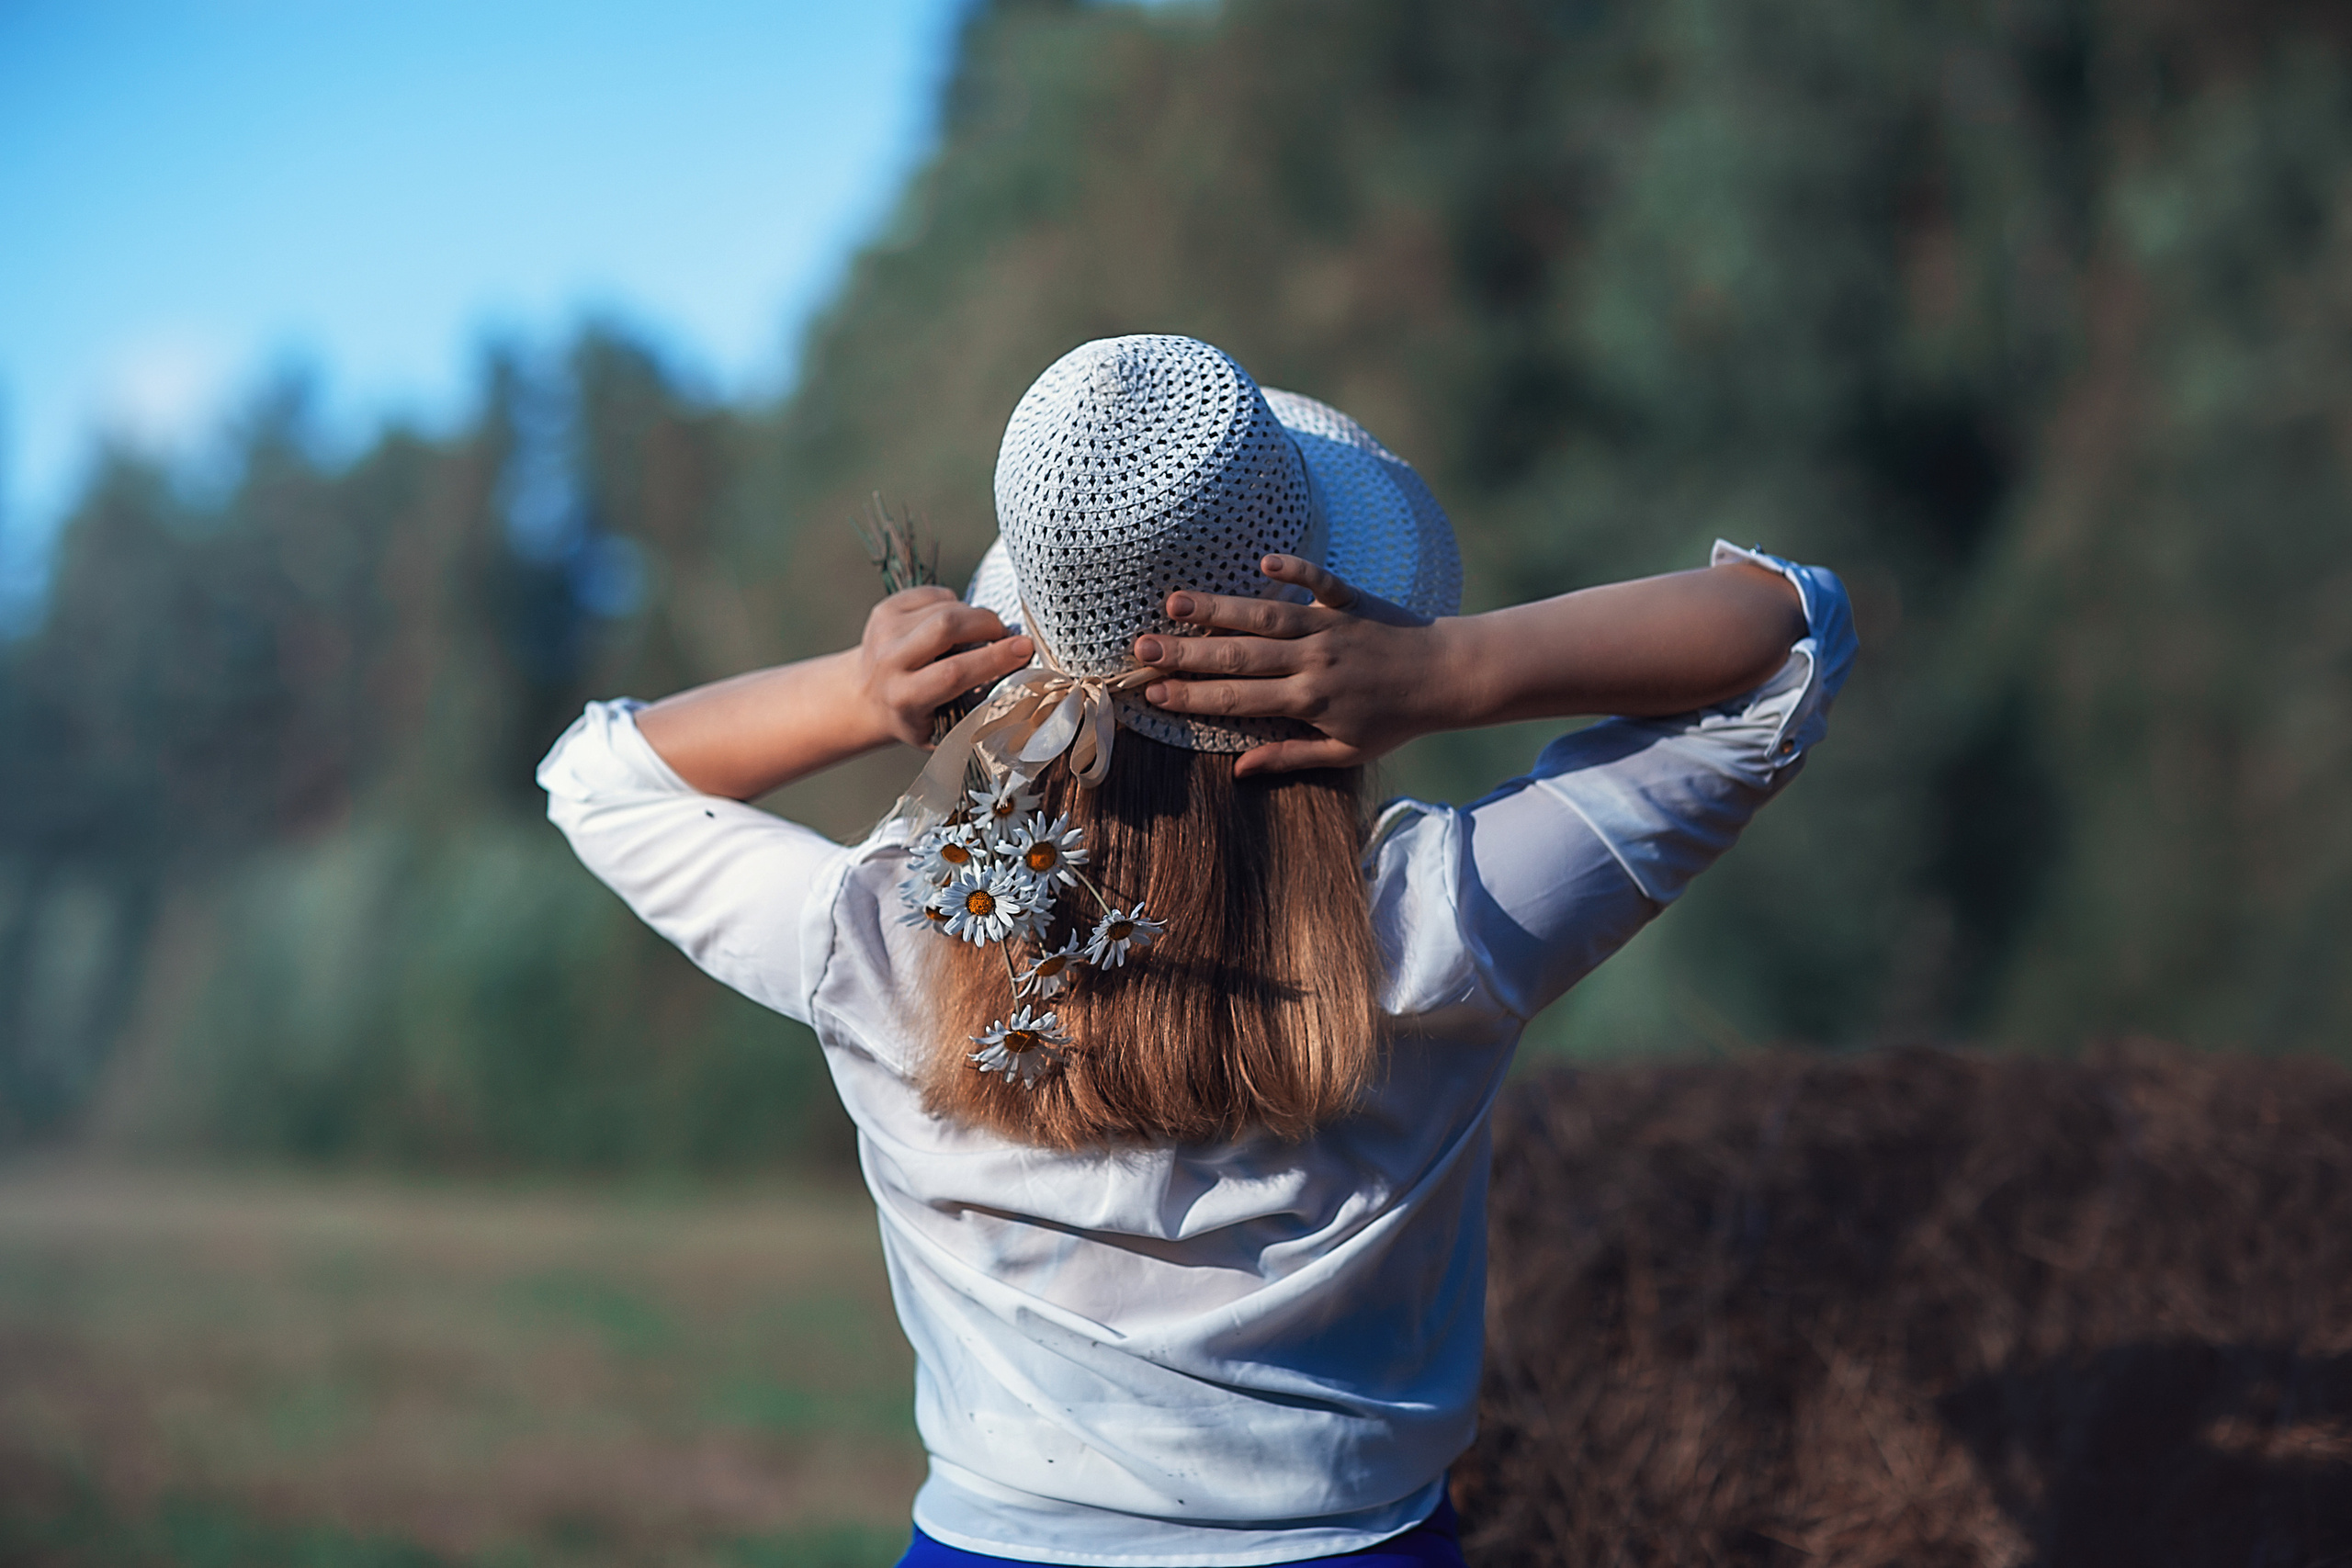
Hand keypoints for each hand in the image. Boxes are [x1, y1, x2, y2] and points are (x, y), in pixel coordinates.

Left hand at [856, 587, 1033, 747]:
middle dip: (987, 624)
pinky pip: (936, 594)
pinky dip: (955, 604)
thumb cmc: (913, 716)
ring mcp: (885, 631)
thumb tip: (1020, 680)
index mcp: (905, 697)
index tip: (1024, 648)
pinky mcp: (886, 609)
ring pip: (946, 607)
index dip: (995, 657)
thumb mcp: (942, 727)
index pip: (954, 672)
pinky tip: (951, 624)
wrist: (864, 697)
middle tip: (1004, 634)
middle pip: (947, 627)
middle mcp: (890, 662)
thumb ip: (976, 709)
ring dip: (973, 615)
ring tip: (977, 634)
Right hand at [1132, 555, 1444, 775]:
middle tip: (1141, 648)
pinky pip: (1319, 581)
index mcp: (1307, 703)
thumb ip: (1289, 758)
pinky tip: (1262, 563)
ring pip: (1265, 617)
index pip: (1237, 700)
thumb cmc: (1394, 719)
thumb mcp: (1345, 752)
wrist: (1448, 678)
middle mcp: (1313, 662)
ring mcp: (1330, 627)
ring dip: (1218, 609)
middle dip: (1186, 653)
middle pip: (1239, 656)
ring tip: (1174, 603)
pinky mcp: (1350, 599)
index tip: (1153, 693)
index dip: (1192, 697)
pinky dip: (1294, 571)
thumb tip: (1238, 769)